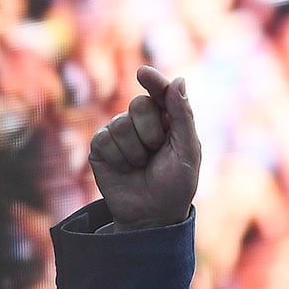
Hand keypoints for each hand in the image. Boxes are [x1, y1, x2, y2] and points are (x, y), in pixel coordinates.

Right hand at [89, 66, 201, 231]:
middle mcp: (142, 122)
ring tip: (141, 165)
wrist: (152, 215)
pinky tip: (125, 169)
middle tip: (156, 150)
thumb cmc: (176, 184)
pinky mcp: (101, 146)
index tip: (143, 73)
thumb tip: (178, 80)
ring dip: (136, 149)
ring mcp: (119, 133)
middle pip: (139, 104)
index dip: (153, 82)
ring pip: (120, 123)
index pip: (160, 93)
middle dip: (151, 130)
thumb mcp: (188, 151)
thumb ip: (183, 116)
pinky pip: (105, 139)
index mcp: (168, 120)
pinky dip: (119, 157)